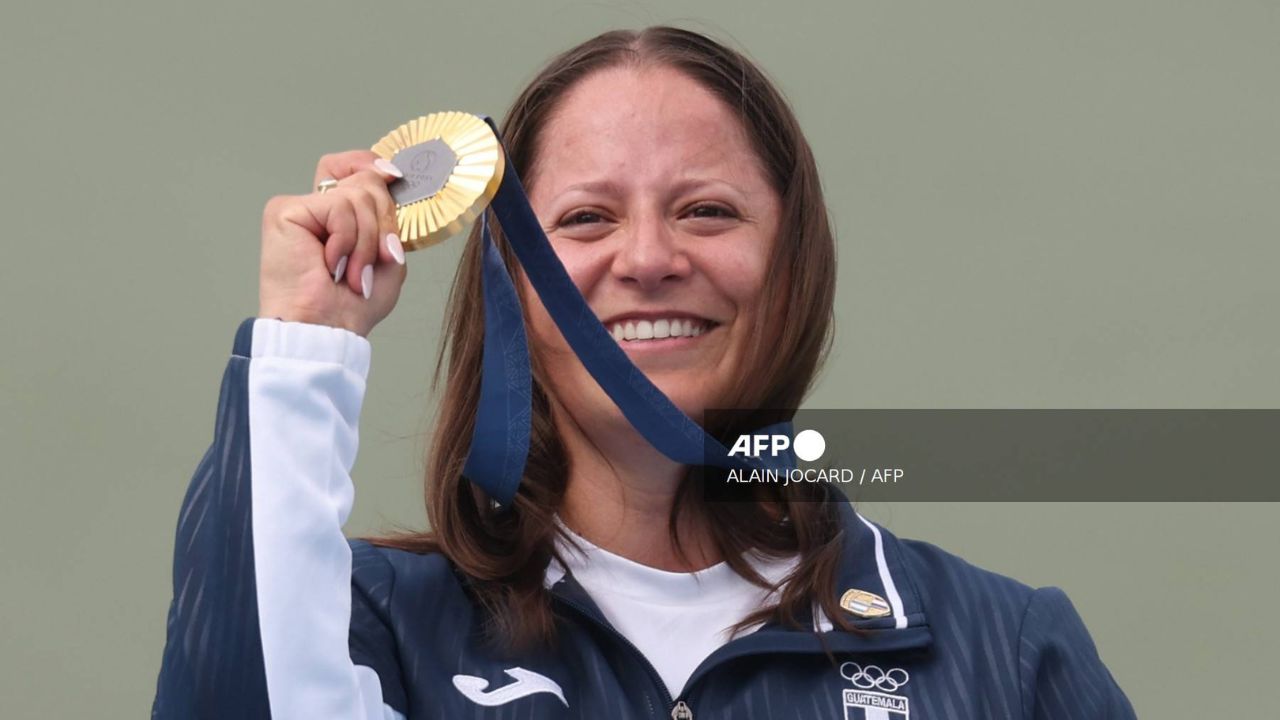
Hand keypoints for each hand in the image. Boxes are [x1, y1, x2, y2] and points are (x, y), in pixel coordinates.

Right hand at [257, 151, 408, 337]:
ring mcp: (299, 207)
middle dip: (383, 223)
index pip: (355, 167)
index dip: (375, 168)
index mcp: (339, 217)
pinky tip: (331, 263)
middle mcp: (317, 208)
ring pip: (358, 195)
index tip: (394, 178)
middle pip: (365, 181)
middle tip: (376, 260)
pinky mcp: (285, 210)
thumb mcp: (387, 256)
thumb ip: (387, 216)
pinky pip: (338, 206)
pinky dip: (347, 239)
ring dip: (367, 242)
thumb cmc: (353, 305)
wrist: (326, 329)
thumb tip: (386, 175)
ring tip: (352, 272)